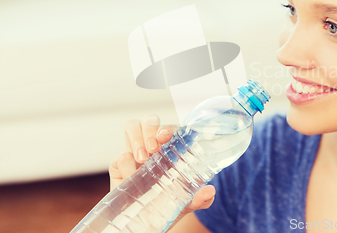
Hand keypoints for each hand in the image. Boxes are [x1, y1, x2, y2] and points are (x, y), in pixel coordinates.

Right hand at [108, 114, 215, 229]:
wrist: (147, 223)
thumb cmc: (169, 204)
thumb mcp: (187, 203)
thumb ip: (200, 198)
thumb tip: (210, 191)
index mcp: (171, 149)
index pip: (171, 129)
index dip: (168, 128)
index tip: (166, 137)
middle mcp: (153, 146)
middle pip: (150, 120)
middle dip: (150, 128)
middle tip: (153, 148)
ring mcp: (136, 153)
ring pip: (132, 126)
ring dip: (136, 138)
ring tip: (142, 158)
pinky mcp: (120, 164)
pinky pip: (120, 155)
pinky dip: (126, 163)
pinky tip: (132, 176)